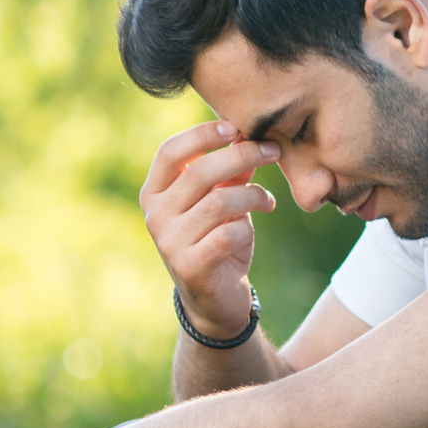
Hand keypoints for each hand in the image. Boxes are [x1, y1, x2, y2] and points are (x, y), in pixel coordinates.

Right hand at [140, 121, 280, 336]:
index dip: (202, 134)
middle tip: (273, 151)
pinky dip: (247, 228)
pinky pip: (228, 234)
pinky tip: (251, 231)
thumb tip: (247, 134)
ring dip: (253, 196)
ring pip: (220, 202)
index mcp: (154, 193)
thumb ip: (229, 172)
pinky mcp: (190, 267)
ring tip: (267, 200)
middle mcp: (155, 216)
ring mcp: (169, 243)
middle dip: (243, 156)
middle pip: (201, 173)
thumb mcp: (220, 202)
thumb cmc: (216, 240)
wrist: (215, 300)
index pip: (170, 152)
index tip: (236, 127)